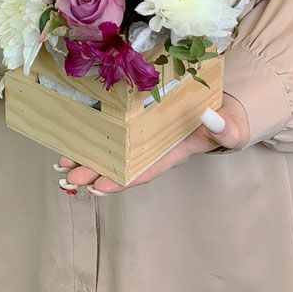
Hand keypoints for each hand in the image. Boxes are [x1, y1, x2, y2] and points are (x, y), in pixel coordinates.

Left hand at [57, 94, 250, 194]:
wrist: (224, 105)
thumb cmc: (227, 120)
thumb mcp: (231, 126)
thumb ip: (224, 128)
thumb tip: (211, 118)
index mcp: (172, 152)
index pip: (143, 170)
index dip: (120, 179)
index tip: (97, 186)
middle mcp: (153, 145)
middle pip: (120, 162)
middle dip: (93, 170)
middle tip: (67, 175)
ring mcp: (145, 131)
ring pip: (112, 146)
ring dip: (87, 155)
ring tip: (61, 162)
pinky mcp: (140, 113)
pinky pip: (115, 125)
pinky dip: (96, 132)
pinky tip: (75, 134)